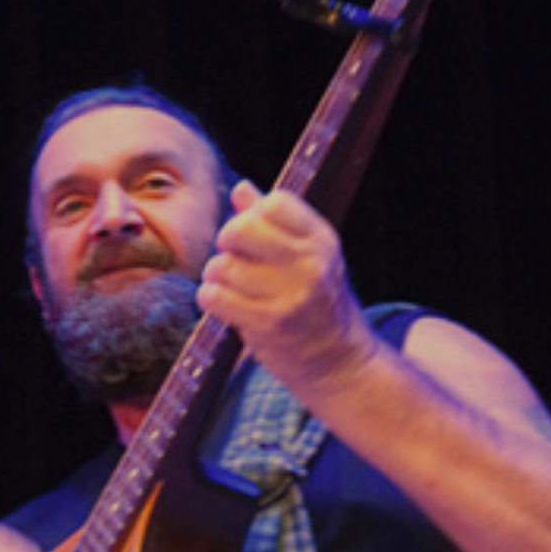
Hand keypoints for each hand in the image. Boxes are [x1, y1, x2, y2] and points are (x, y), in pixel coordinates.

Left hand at [198, 180, 377, 390]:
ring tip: (231, 288)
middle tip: (234, 260)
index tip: (254, 238)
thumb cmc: (316, 306)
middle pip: (241, 228)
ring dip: (216, 277)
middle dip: (227, 243)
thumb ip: (273, 224)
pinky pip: (214, 296)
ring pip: (222, 265)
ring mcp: (291, 294)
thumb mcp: (307, 258)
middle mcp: (310, 263)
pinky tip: (223, 304)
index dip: (252, 216)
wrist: (339, 362)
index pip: (274, 202)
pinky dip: (210, 299)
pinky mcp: (268, 323)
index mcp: (321, 240)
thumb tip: (241, 189)